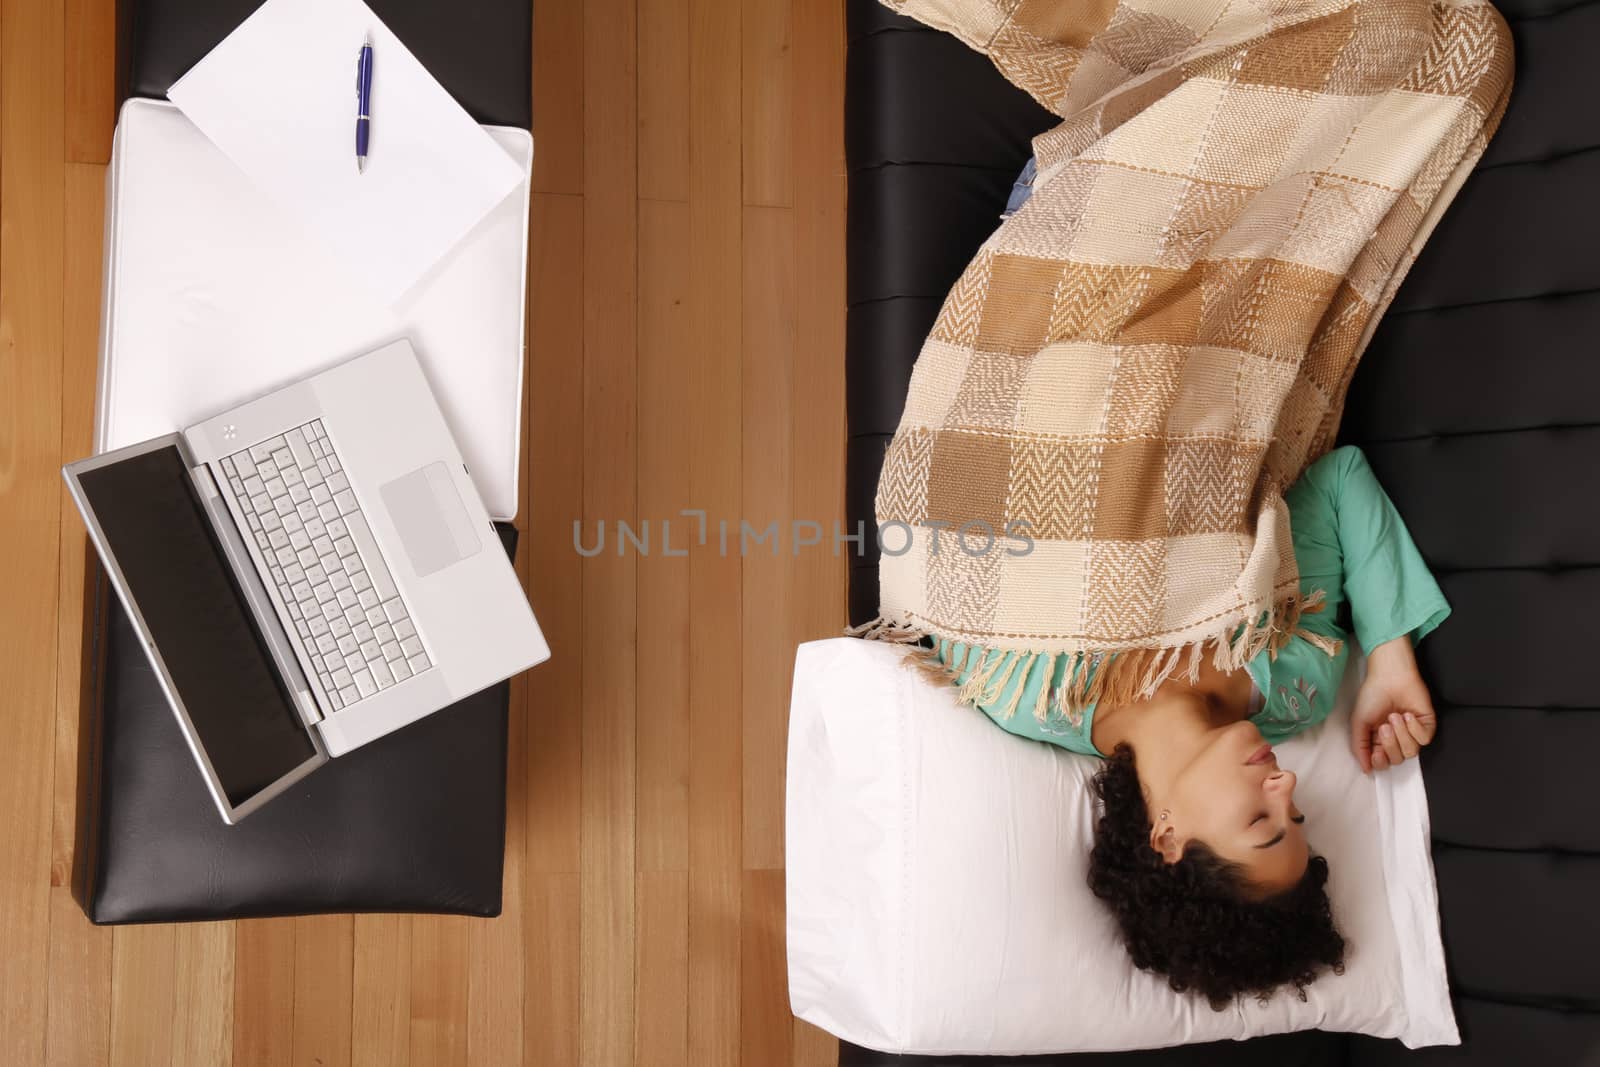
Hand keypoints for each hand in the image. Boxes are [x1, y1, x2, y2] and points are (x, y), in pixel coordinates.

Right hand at [1350, 636, 1437, 773]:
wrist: (1389, 677)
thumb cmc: (1372, 696)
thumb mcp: (1358, 722)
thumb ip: (1359, 747)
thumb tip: (1365, 770)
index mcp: (1379, 740)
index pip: (1383, 763)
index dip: (1380, 761)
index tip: (1376, 753)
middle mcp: (1397, 739)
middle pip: (1397, 759)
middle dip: (1390, 743)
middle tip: (1384, 725)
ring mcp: (1412, 733)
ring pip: (1411, 751)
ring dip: (1401, 734)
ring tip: (1395, 716)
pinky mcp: (1426, 726)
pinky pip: (1424, 740)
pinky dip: (1414, 728)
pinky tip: (1407, 715)